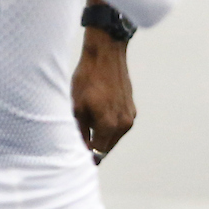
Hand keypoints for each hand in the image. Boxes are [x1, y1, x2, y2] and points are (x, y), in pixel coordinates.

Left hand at [71, 30, 135, 160]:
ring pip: (114, 136)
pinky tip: (98, 113)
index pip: (98, 151)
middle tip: (80, 140)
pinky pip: (119, 124)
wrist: (105, 54)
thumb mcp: (77, 106)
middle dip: (95, 146)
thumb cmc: (87, 78)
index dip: (87, 154)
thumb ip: (81, 131)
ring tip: (86, 123)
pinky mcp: (132, 108)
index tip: (78, 154)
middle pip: (107, 146)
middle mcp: (123, 124)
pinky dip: (110, 125)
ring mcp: (130, 116)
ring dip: (102, 135)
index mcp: (108, 125)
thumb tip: (84, 148)